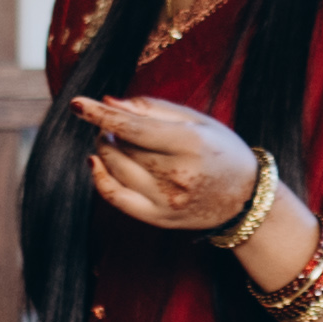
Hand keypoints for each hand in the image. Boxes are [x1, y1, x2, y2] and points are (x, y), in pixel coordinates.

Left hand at [67, 96, 263, 233]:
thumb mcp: (197, 121)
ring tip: (112, 139)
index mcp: (191, 144)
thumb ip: (153, 108)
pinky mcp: (158, 218)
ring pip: (115, 169)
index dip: (101, 115)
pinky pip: (116, 198)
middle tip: (114, 123)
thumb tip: (109, 102)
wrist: (245, 199)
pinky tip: (97, 163)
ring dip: (105, 149)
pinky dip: (100, 178)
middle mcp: (178, 175)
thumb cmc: (221, 151)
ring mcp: (166, 200)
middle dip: (109, 130)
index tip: (77, 104)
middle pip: (122, 147)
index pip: (134, 128)